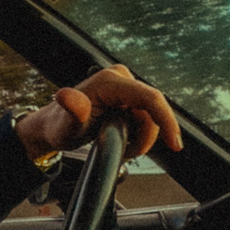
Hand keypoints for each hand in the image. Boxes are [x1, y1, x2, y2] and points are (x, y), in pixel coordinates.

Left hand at [15, 64, 181, 162]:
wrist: (54, 126)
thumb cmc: (59, 126)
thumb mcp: (65, 124)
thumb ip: (71, 110)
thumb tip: (65, 96)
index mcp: (109, 82)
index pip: (149, 99)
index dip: (166, 120)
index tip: (175, 144)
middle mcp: (119, 77)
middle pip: (152, 110)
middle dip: (146, 136)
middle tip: (128, 152)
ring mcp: (124, 85)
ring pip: (149, 115)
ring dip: (141, 136)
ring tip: (122, 146)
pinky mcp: (126, 94)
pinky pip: (144, 115)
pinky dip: (139, 131)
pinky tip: (124, 139)